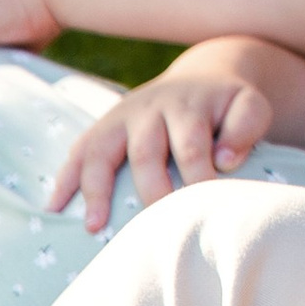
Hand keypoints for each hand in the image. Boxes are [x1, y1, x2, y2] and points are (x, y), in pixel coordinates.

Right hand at [52, 64, 272, 230]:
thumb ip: (246, 128)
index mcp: (189, 105)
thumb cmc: (228, 107)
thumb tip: (225, 160)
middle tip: (156, 228)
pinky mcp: (103, 126)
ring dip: (96, 189)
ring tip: (94, 226)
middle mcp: (151, 108)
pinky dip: (65, 179)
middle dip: (151, 190)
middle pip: (146, 152)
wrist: (204, 77)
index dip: (198, 177)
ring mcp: (122, 116)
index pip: (192, 146)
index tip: (206, 207)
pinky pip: (79, 150)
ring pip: (102, 150)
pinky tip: (55, 208)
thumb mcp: (250, 105)